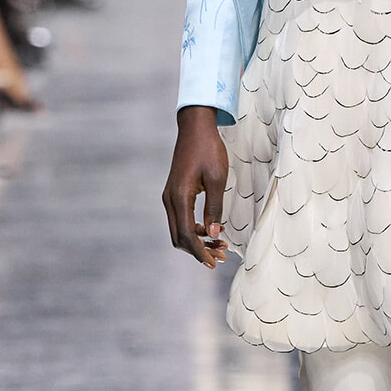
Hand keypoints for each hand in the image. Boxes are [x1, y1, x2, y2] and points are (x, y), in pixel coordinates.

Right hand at [163, 105, 229, 267]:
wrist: (195, 128)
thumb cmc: (208, 149)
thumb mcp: (217, 178)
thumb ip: (215, 208)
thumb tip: (214, 234)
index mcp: (179, 197)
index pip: (187, 235)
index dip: (200, 252)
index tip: (214, 263)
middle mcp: (170, 199)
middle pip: (179, 238)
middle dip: (199, 250)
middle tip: (221, 256)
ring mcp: (169, 196)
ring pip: (179, 230)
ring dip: (197, 241)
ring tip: (220, 245)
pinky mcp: (174, 193)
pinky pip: (181, 219)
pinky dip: (194, 229)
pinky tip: (212, 230)